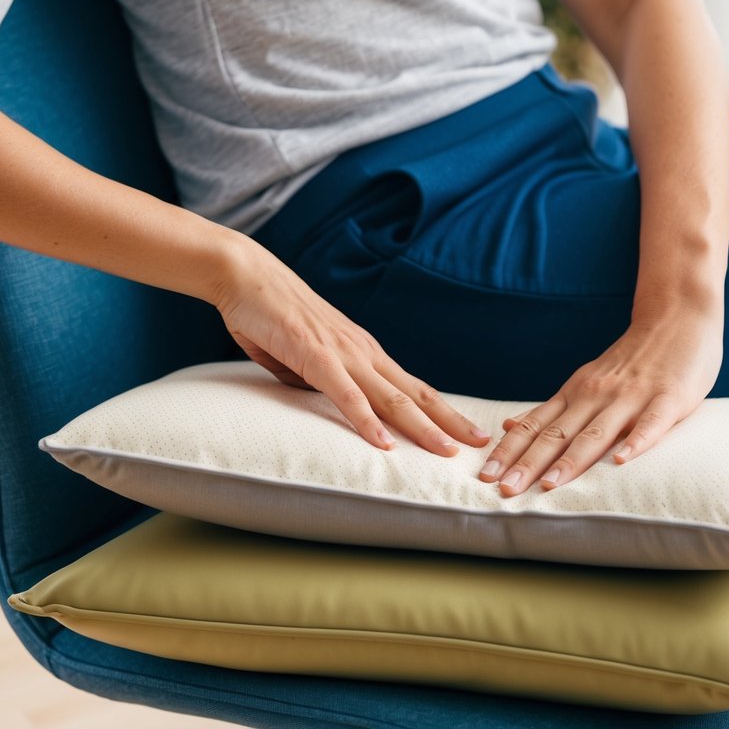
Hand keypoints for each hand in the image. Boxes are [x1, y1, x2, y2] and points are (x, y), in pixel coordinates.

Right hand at [214, 236, 491, 455]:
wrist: (246, 276)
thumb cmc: (270, 316)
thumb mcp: (302, 358)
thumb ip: (319, 381)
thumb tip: (326, 401)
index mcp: (363, 352)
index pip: (411, 387)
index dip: (441, 411)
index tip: (466, 432)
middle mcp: (362, 352)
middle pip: (416, 393)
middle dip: (450, 422)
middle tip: (482, 445)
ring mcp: (342, 353)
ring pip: (391, 398)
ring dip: (421, 428)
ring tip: (446, 452)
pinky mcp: (315, 356)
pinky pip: (346, 396)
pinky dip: (366, 422)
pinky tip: (383, 444)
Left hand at [478, 301, 723, 496]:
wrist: (677, 316)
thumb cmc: (631, 359)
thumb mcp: (585, 380)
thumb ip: (553, 408)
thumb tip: (508, 427)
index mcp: (575, 393)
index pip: (534, 427)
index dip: (509, 453)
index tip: (485, 476)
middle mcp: (596, 395)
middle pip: (556, 434)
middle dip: (528, 464)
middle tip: (504, 490)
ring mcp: (631, 397)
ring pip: (596, 433)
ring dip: (571, 461)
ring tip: (548, 485)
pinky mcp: (668, 399)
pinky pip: (650, 424)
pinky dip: (635, 443)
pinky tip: (621, 462)